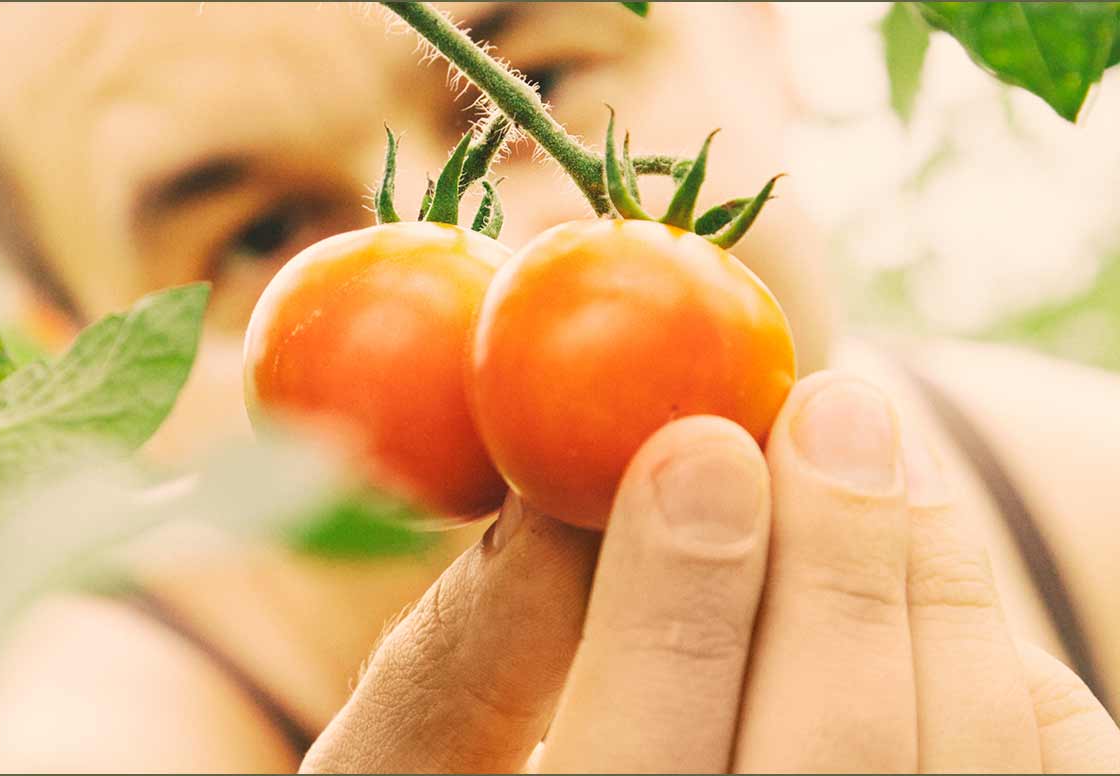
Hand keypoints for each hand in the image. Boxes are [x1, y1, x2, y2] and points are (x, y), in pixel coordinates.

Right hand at [301, 372, 1119, 772]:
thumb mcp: (411, 768)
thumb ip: (457, 660)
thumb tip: (546, 497)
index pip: (645, 773)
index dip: (679, 600)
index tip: (694, 442)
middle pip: (833, 756)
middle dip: (840, 559)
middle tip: (829, 404)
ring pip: (964, 756)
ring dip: (930, 580)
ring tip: (865, 455)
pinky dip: (1005, 661)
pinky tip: (917, 583)